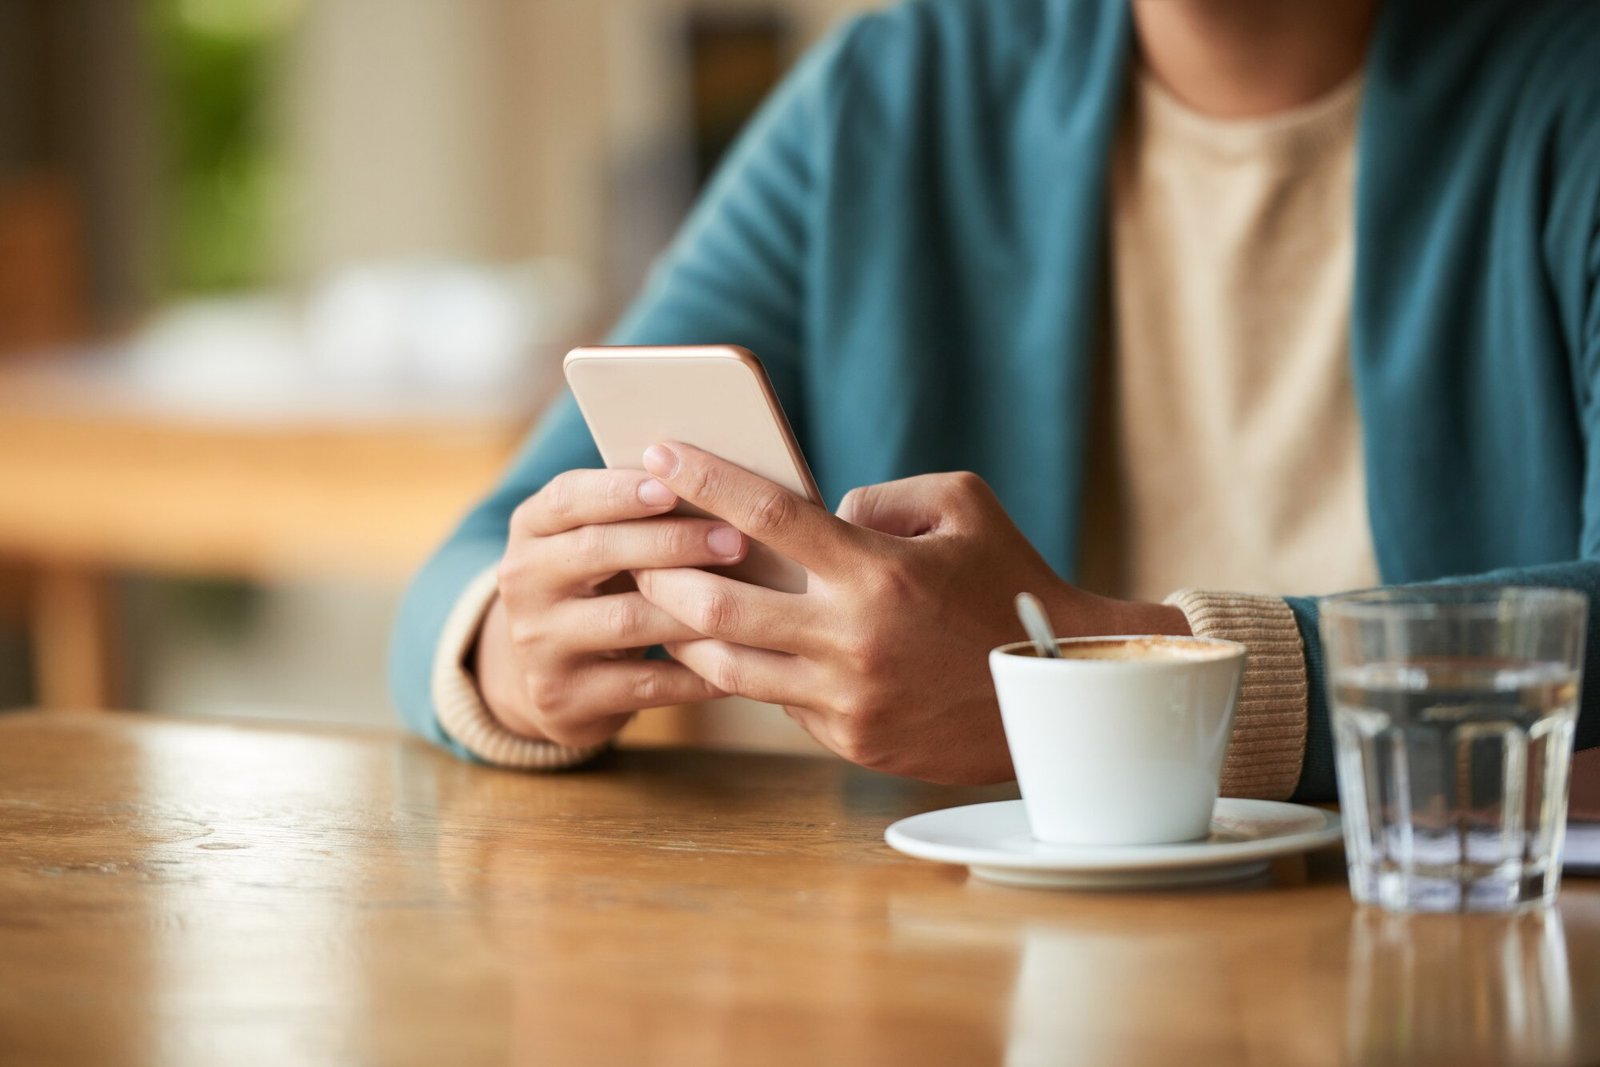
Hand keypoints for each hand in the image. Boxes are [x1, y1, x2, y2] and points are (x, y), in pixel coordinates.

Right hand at [475, 468, 751, 746]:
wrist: (548, 676)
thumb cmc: (600, 586)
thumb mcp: (597, 542)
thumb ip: (635, 511)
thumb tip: (718, 477)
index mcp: (532, 529)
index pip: (567, 497)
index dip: (619, 491)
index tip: (674, 485)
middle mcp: (523, 582)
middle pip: (597, 552)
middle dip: (672, 542)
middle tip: (735, 540)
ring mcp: (538, 644)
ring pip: (624, 621)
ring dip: (690, 608)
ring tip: (746, 600)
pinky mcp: (563, 697)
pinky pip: (642, 684)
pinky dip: (694, 672)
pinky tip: (737, 660)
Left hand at [633, 443, 1190, 783]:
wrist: (1062, 689)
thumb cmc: (1012, 582)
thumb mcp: (964, 506)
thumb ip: (883, 496)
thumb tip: (818, 511)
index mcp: (878, 571)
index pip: (768, 516)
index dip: (705, 479)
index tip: (659, 452)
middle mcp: (853, 639)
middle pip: (717, 605)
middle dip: (662, 572)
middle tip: (637, 548)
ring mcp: (848, 699)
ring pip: (728, 667)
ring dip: (685, 632)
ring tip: (663, 603)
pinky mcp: (852, 741)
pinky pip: (778, 701)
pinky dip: (751, 671)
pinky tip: (736, 648)